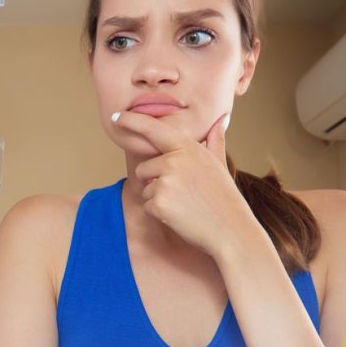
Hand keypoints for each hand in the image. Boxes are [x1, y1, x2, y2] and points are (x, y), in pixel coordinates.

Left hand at [116, 110, 253, 258]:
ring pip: (145, 188)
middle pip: (144, 168)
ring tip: (185, 204)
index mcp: (188, 148)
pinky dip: (159, 214)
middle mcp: (175, 161)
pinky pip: (147, 206)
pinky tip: (180, 216)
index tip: (115, 116)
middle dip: (155, 181)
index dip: (131, 121)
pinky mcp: (159, 203)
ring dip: (158, 199)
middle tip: (183, 193)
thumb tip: (221, 119)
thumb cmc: (224, 198)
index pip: (153, 129)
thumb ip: (215, 140)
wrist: (230, 230)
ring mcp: (166, 182)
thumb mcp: (219, 164)